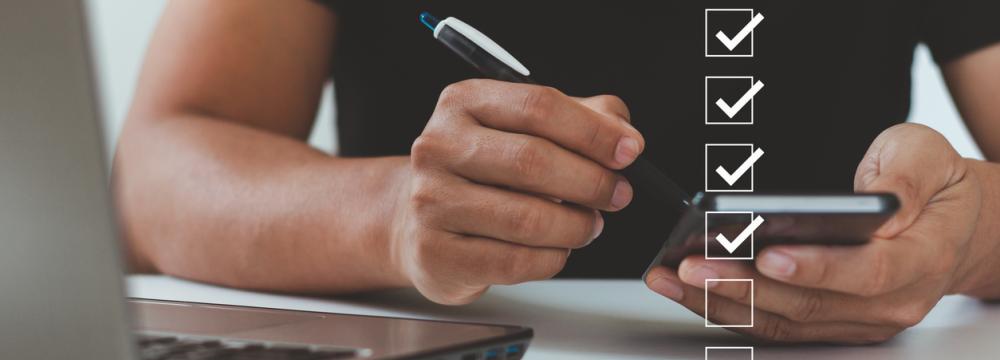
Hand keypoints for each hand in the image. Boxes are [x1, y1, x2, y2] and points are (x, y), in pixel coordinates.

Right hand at [392, 79, 643, 304]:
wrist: (417, 220)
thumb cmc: (483, 172)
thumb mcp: (526, 128)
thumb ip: (581, 119)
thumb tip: (624, 135)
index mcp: (463, 103)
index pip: (538, 105)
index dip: (593, 131)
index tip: (630, 152)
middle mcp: (438, 147)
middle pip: (533, 161)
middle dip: (590, 182)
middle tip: (617, 195)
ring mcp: (430, 202)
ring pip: (527, 219)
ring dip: (575, 226)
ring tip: (589, 225)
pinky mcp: (436, 253)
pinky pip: (514, 262)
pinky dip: (551, 259)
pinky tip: (555, 249)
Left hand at [646, 123, 981, 342]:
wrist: (954, 228)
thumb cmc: (934, 187)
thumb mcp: (928, 157)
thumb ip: (904, 176)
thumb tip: (875, 200)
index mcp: (920, 258)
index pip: (867, 271)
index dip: (817, 267)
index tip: (768, 254)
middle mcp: (890, 301)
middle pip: (810, 304)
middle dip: (744, 286)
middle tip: (693, 265)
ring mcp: (859, 320)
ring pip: (785, 320)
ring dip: (723, 302)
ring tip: (673, 276)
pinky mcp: (831, 324)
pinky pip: (776, 324)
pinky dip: (730, 309)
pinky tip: (689, 289)